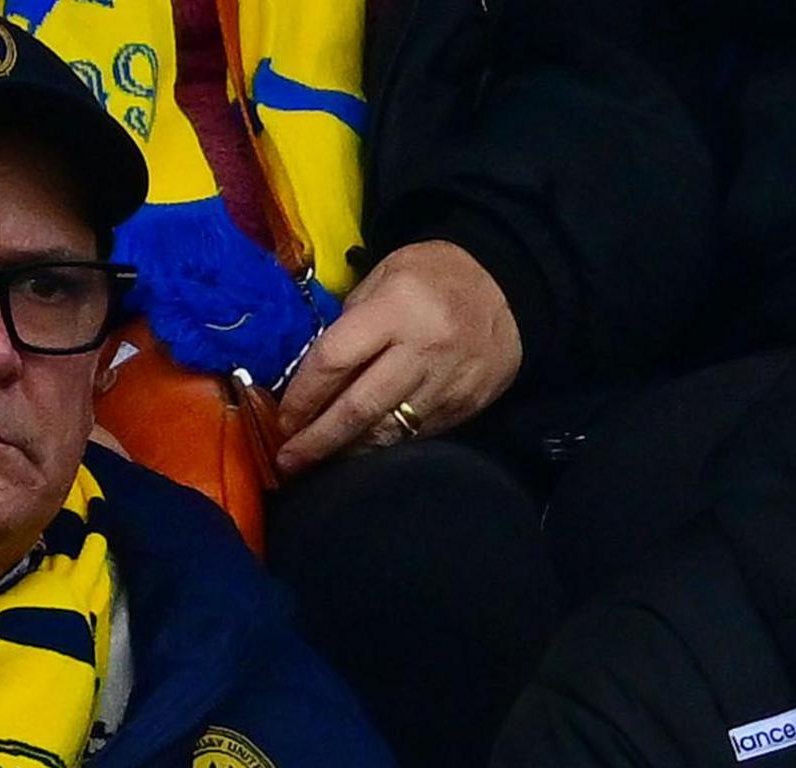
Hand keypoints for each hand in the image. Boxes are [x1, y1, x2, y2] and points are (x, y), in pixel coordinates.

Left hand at [273, 240, 521, 473]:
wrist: (512, 288)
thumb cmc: (436, 275)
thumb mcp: (387, 273)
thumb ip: (352, 319)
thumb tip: (315, 371)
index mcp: (396, 308)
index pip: (335, 359)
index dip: (303, 395)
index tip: (283, 419)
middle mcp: (421, 350)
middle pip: (358, 408)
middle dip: (318, 440)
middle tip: (288, 461)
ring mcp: (446, 383)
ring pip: (387, 432)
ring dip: (347, 453)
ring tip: (318, 465)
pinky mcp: (464, 407)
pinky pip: (415, 436)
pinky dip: (383, 447)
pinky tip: (360, 453)